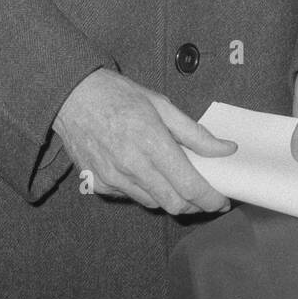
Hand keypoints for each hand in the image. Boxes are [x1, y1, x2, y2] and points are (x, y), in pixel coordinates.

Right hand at [52, 69, 235, 215]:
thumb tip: (226, 149)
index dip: (211, 199)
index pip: (189, 186)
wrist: (70, 95)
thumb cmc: (116, 94)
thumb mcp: (160, 104)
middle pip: (174, 204)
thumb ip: (195, 132)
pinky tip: (145, 172)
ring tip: (176, 180)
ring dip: (171, 198)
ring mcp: (113, 178)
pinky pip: (131, 196)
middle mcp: (131, 165)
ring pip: (154, 203)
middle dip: (195, 205)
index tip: (222, 200)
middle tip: (205, 194)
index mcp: (150, 141)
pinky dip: (145, 190)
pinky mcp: (99, 184)